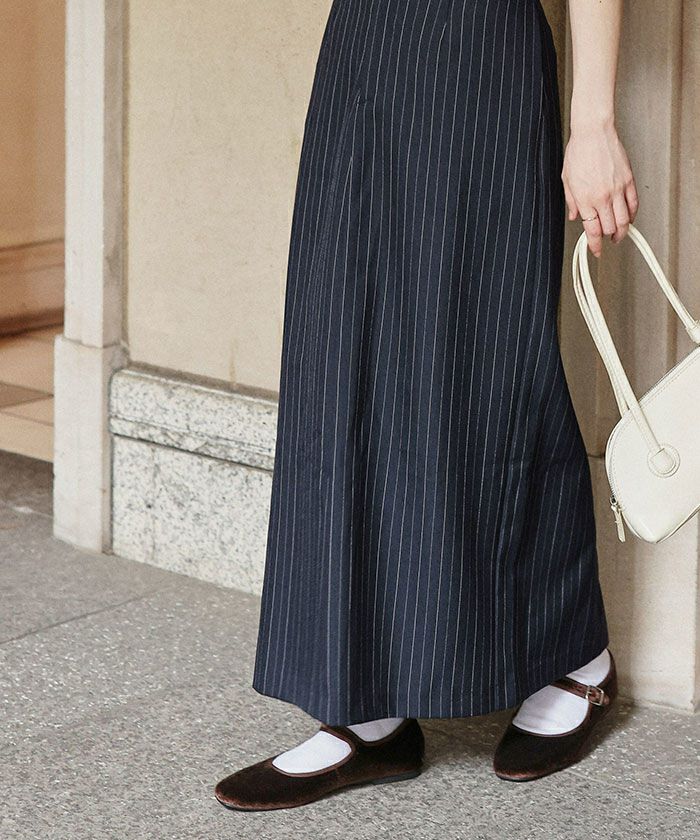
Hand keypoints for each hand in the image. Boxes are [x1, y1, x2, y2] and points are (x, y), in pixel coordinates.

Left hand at [561, 123, 638, 257]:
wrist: (593, 132)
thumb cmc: (578, 152)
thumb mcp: (567, 180)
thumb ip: (571, 201)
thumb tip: (575, 216)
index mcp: (585, 199)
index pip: (592, 231)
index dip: (594, 245)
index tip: (596, 251)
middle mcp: (602, 196)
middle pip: (609, 228)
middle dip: (608, 239)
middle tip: (607, 241)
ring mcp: (617, 189)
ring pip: (624, 220)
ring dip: (622, 231)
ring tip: (618, 234)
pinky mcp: (628, 180)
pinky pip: (634, 204)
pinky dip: (632, 215)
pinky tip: (628, 218)